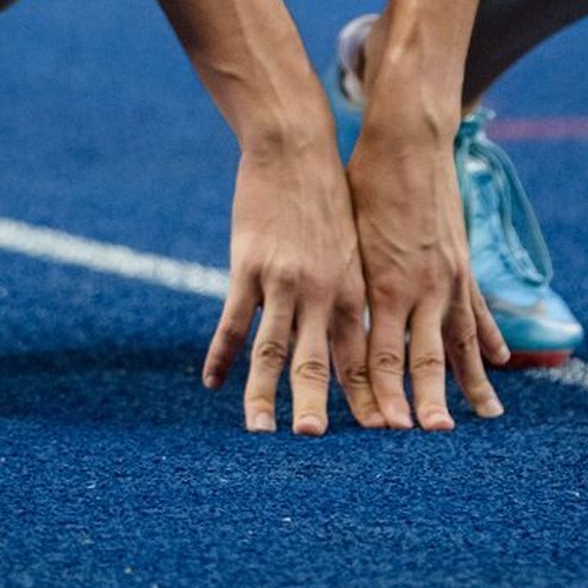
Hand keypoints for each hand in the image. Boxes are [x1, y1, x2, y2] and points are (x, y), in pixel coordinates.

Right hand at [202, 129, 381, 434]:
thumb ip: (348, 293)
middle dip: (318, 406)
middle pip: (319, 362)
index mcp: (351, 289)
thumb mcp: (351, 246)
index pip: (359, 357)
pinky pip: (233, 320)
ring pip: (273, 349)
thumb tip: (348, 337)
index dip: (367, 399)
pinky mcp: (249, 264)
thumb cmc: (327, 193)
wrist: (296, 143)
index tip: (376, 437)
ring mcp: (284, 279)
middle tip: (316, 444)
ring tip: (261, 433)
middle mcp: (322, 290)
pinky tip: (211, 383)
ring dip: (265, 395)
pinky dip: (221, 354)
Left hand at [346, 113, 508, 429]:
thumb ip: (342, 287)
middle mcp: (418, 287)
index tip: (382, 433)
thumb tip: (316, 327)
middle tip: (431, 442)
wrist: (406, 141)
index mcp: (382, 284)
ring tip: (482, 423)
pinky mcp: (461, 263)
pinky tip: (500, 365)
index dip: (381, 394)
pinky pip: (478, 311)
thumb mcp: (343, 238)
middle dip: (425, 404)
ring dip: (469, 385)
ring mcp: (447, 277)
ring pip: (460, 343)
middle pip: (422, 359)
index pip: (380, 355)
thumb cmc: (360, 185)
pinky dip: (490, 340)